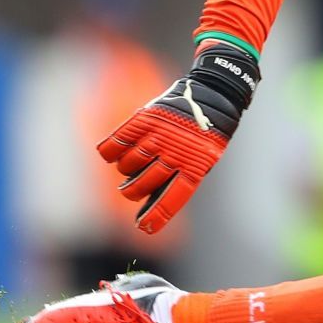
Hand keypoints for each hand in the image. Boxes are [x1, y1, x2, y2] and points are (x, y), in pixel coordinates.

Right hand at [97, 41, 259, 233]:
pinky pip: (115, 144)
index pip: (172, 198)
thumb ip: (177, 179)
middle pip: (142, 185)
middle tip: (130, 189)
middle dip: (133, 191)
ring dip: (126, 169)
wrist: (213, 94)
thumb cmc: (205, 134)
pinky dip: (110, 151)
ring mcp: (157, 135)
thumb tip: (147, 207)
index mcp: (194, 166)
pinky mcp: (144, 119)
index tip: (144, 228)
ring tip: (132, 164)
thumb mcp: (200, 160)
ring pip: (127, 165)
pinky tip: (113, 153)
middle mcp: (174, 152)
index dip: (156, 215)